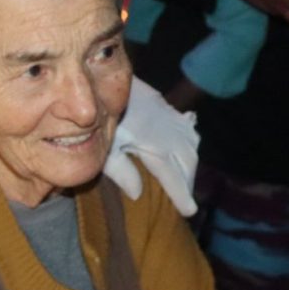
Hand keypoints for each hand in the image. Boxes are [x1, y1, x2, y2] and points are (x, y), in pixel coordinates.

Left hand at [106, 77, 200, 215]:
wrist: (102, 78)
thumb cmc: (98, 117)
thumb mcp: (104, 148)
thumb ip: (120, 171)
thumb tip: (137, 194)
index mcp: (154, 144)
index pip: (172, 176)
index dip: (182, 195)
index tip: (190, 211)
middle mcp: (168, 131)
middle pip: (187, 161)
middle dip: (188, 182)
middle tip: (186, 202)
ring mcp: (168, 116)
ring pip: (191, 145)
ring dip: (190, 164)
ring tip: (185, 182)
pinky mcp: (165, 106)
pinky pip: (187, 128)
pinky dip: (190, 143)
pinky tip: (188, 149)